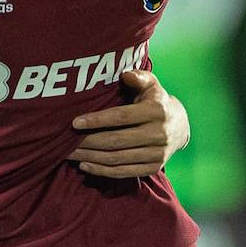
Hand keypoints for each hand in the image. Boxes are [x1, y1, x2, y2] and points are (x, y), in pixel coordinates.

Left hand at [68, 69, 189, 177]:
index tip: (74, 122)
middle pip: (116, 141)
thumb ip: (138, 76)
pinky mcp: (154, 167)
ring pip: (118, 158)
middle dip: (88, 141)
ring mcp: (158, 153)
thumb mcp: (151, 83)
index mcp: (156, 111)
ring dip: (90, 157)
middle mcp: (159, 134)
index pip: (121, 117)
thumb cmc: (154, 100)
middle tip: (65, 141)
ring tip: (69, 153)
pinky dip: (103, 171)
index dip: (97, 120)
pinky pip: (124, 172)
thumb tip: (124, 74)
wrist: (180, 126)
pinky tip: (85, 165)